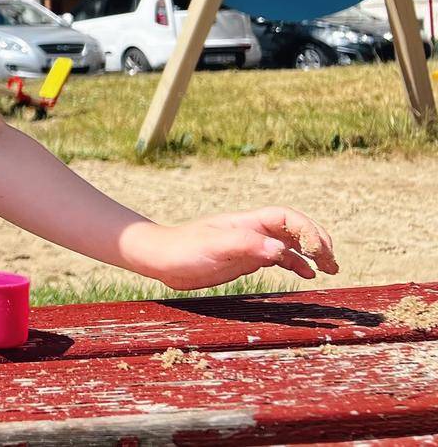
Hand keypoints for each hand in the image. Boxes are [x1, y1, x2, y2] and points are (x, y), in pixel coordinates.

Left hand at [131, 206, 338, 291]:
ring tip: (330, 269)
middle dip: (316, 241)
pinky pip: (277, 258)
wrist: (160, 259)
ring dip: (310, 254)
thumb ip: (246, 246)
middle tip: (332, 262)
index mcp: (247, 222)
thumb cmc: (183, 251)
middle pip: (294, 229)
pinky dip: (295, 263)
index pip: (287, 218)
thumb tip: (280, 251)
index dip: (308, 230)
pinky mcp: (244, 259)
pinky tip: (306, 274)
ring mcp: (249, 244)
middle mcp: (252, 230)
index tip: (319, 252)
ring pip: (289, 244)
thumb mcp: (215, 248)